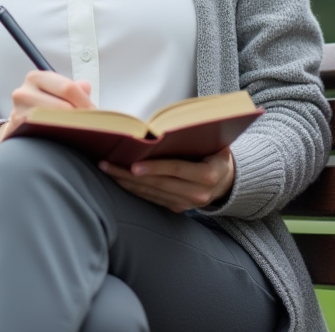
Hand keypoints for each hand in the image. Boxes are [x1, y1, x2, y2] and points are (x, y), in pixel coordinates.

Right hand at [0, 72, 93, 161]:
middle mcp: (23, 93)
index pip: (68, 88)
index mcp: (36, 78)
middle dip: (80, 118)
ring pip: (53, 123)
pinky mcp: (18, 131)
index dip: (85, 102)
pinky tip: (67, 140)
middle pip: (61, 107)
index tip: (96, 114)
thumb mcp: (56, 92)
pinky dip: (58, 138)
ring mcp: (19, 113)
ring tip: (82, 133)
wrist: (21, 123)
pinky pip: (43, 135)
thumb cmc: (43, 105)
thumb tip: (86, 86)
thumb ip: (73, 88)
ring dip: (71, 129)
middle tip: (92, 126)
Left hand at [97, 147, 234, 212]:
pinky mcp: (177, 208)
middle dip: (129, 174)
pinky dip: (134, 188)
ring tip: (106, 169)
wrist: (227, 180)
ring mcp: (186, 204)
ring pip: (151, 193)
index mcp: (208, 175)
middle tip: (107, 164)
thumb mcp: (213, 143)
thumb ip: (192, 136)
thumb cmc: (215, 153)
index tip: (133, 166)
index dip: (155, 168)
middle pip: (158, 183)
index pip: (177, 170)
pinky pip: (151, 199)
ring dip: (126, 182)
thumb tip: (163, 127)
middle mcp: (198, 194)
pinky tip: (118, 178)